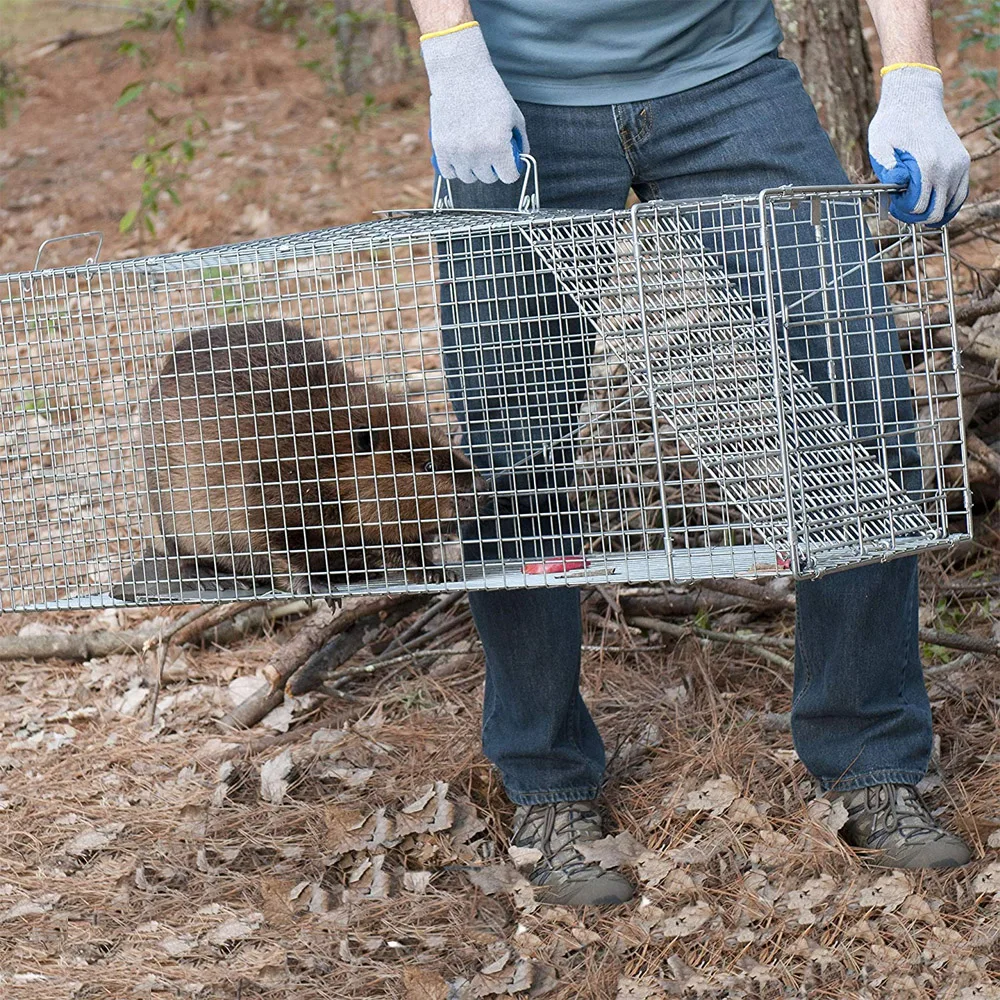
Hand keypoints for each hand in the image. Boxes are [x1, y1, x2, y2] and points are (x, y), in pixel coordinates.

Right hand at [420, 24, 527, 184]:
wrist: (459, 73)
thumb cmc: (490, 92)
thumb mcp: (514, 114)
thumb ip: (521, 139)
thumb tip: (522, 158)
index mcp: (498, 146)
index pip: (509, 177)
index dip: (511, 171)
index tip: (508, 164)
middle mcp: (477, 153)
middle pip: (488, 178)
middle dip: (492, 169)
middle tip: (491, 155)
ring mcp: (457, 152)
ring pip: (468, 177)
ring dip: (473, 169)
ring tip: (474, 154)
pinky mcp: (441, 148)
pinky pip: (449, 172)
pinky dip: (455, 168)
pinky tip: (459, 157)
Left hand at [868, 65, 969, 225]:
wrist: (916, 99)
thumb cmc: (893, 123)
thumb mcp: (879, 144)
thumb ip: (886, 167)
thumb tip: (896, 185)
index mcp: (927, 165)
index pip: (917, 208)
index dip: (901, 211)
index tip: (892, 202)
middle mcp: (948, 168)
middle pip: (934, 213)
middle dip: (914, 216)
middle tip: (900, 206)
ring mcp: (959, 166)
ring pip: (948, 208)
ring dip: (929, 211)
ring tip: (913, 201)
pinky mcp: (963, 163)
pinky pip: (960, 195)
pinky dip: (945, 205)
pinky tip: (931, 204)